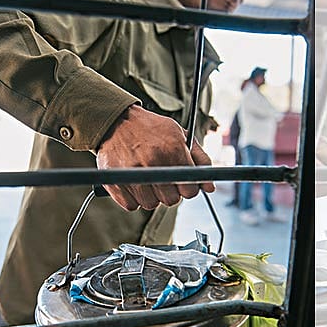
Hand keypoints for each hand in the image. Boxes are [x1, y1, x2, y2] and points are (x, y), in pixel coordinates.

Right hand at [95, 105, 214, 210]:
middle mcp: (153, 163)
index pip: (189, 190)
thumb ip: (199, 159)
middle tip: (161, 176)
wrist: (117, 121)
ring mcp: (133, 174)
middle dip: (168, 192)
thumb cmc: (151, 128)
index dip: (187, 188)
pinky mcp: (116, 183)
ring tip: (145, 176)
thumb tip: (210, 187)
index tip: (181, 182)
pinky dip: (133, 197)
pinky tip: (132, 180)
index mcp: (173, 150)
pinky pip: (131, 205)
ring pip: (151, 205)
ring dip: (150, 195)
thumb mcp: (180, 134)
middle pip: (171, 200)